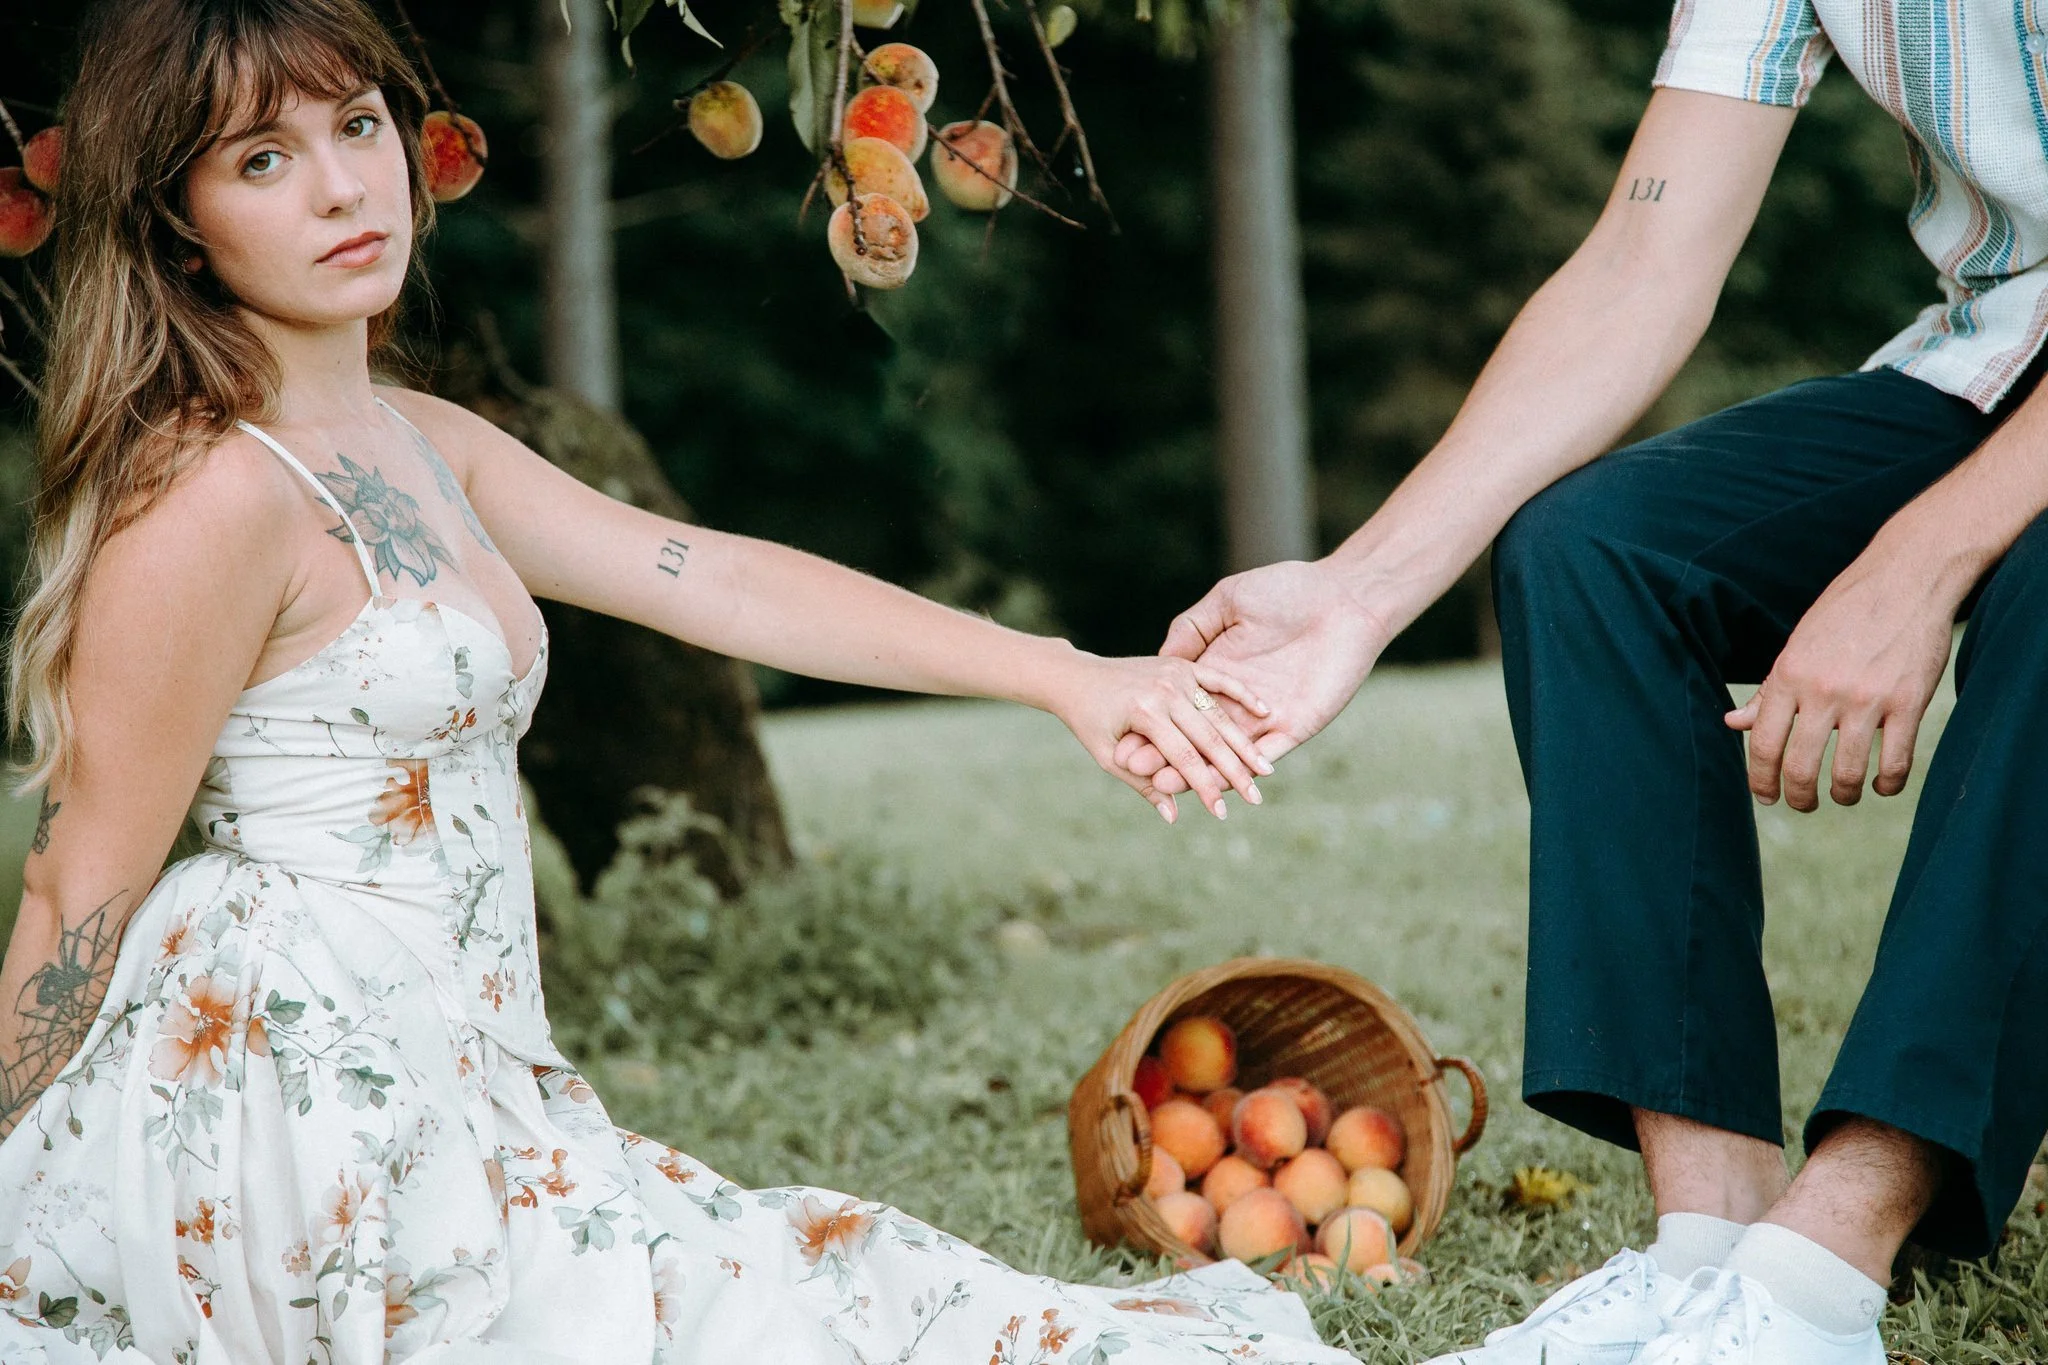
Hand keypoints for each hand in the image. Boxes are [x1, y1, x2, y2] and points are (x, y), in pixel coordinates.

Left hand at [1055, 654, 1275, 823]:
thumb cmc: (1089, 722)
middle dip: (1234, 771)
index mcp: (1144, 712)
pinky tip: (1264, 711)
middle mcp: (1163, 690)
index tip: (1221, 814)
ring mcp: (1175, 674)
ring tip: (1265, 769)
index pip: (1184, 758)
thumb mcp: (1108, 757)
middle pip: (1208, 737)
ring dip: (1244, 741)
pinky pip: (1217, 679)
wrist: (1077, 677)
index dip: (1204, 788)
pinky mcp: (1181, 664)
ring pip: (1218, 713)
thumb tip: (1173, 817)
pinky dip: (1242, 694)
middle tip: (1256, 798)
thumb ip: (1144, 785)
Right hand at [1116, 560, 1387, 796]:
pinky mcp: (1295, 726)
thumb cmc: (1288, 588)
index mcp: (1220, 671)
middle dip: (1164, 754)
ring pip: (1224, 754)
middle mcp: (1240, 701)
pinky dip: (1236, 771)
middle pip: (1196, 736)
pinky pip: (1262, 755)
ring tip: (1162, 785)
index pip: (1181, 707)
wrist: (1345, 597)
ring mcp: (1267, 717)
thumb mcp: (1228, 601)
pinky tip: (1210, 783)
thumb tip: (1161, 659)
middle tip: (1130, 769)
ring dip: (1195, 772)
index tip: (1121, 739)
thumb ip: (1194, 628)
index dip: (1153, 723)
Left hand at [1725, 546, 1958, 810]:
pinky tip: (1882, 785)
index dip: (1759, 779)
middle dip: (1798, 798)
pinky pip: (1895, 763)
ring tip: (1844, 795)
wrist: (1908, 578)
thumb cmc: (1846, 612)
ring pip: (1848, 774)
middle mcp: (1823, 690)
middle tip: (1802, 805)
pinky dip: (1888, 785)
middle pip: (1800, 767)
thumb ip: (1770, 690)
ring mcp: (1867, 699)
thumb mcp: (1798, 644)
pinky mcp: (1909, 703)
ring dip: (1844, 795)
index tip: (1765, 797)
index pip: (1761, 743)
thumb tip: (1733, 723)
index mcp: (1789, 675)